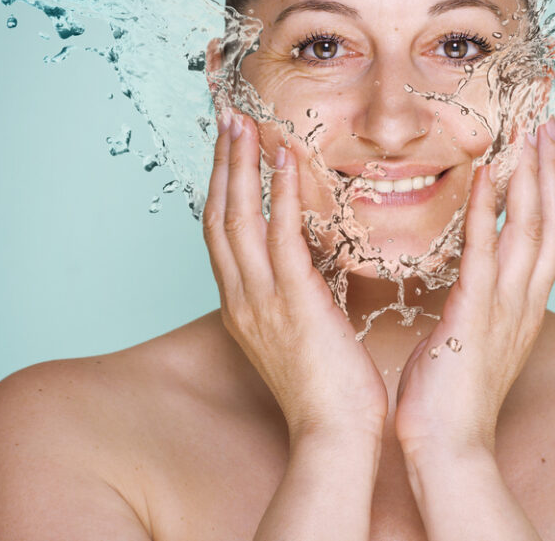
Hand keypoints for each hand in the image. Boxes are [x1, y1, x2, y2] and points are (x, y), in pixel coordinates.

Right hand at [203, 111, 388, 443]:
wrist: (336, 435)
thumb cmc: (330, 390)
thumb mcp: (302, 334)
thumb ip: (298, 296)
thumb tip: (313, 265)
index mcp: (243, 307)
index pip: (222, 235)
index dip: (222, 187)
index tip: (229, 148)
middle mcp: (241, 300)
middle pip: (218, 218)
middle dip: (221, 165)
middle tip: (227, 118)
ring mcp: (261, 301)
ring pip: (239, 220)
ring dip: (240, 167)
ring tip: (244, 124)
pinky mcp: (293, 303)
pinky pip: (280, 238)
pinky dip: (279, 196)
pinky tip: (284, 161)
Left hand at [393, 117, 554, 457]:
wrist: (448, 447)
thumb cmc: (449, 395)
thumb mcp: (469, 336)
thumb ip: (475, 300)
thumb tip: (465, 274)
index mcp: (524, 306)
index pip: (549, 236)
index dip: (552, 189)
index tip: (544, 148)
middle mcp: (525, 301)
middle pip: (552, 222)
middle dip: (551, 169)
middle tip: (545, 122)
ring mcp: (505, 308)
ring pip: (531, 229)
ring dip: (531, 177)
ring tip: (527, 132)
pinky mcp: (475, 315)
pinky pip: (485, 253)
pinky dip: (489, 211)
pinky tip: (486, 176)